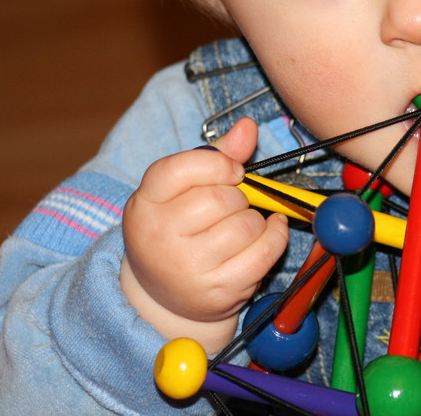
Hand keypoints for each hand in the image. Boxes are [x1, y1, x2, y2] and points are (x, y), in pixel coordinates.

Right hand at [121, 118, 288, 351]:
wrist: (166, 295)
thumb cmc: (180, 229)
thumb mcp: (183, 189)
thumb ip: (216, 155)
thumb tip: (248, 126)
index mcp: (146, 203)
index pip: (182, 168)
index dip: (219, 164)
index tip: (233, 172)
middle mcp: (159, 237)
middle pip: (221, 198)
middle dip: (238, 196)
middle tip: (232, 206)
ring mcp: (187, 268)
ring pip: (246, 224)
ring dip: (255, 220)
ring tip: (241, 226)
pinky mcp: (218, 291)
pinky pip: (265, 252)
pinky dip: (275, 237)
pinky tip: (267, 233)